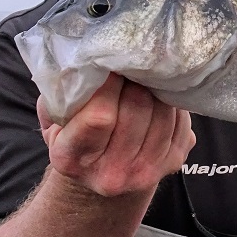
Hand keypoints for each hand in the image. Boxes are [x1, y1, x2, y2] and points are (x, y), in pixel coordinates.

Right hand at [37, 73, 194, 197]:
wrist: (100, 170)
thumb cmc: (74, 134)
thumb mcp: (56, 117)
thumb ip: (64, 94)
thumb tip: (88, 62)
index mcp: (71, 159)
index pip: (99, 116)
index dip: (109, 83)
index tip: (109, 63)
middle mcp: (111, 175)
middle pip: (136, 108)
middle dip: (134, 78)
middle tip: (130, 61)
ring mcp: (146, 172)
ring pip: (162, 112)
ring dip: (155, 87)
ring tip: (143, 75)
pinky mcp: (173, 163)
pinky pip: (181, 119)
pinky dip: (170, 101)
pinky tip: (157, 95)